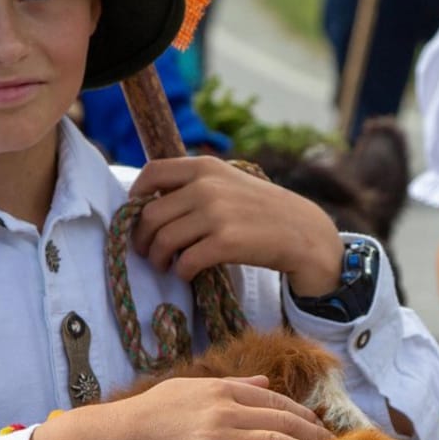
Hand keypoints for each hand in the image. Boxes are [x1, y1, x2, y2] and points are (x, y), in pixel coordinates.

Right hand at [80, 375, 333, 439]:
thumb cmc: (146, 416)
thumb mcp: (188, 388)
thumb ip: (230, 385)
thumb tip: (264, 381)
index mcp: (220, 391)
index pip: (276, 402)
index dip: (305, 416)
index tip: (324, 430)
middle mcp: (222, 409)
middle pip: (281, 420)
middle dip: (314, 435)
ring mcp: (212, 436)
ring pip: (270, 439)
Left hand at [128, 155, 345, 295]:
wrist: (303, 232)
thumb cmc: (261, 211)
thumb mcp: (229, 182)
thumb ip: (195, 185)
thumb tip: (151, 201)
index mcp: (205, 167)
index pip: (152, 173)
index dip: (135, 197)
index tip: (136, 216)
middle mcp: (206, 186)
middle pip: (150, 213)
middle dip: (142, 238)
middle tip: (148, 252)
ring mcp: (216, 214)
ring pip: (162, 239)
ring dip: (158, 258)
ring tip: (166, 265)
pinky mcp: (226, 242)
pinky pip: (185, 261)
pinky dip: (181, 271)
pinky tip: (187, 273)